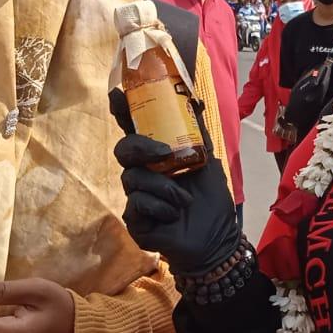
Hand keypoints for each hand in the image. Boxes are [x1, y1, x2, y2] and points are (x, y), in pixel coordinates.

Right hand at [110, 90, 240, 274]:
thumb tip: (195, 99)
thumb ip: (198, 133)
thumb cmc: (210, 200)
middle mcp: (142, 173)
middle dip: (141, 147)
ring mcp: (135, 196)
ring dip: (163, 187)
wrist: (215, 238)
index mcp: (156, 156)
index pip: (134, 129)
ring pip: (132, 178)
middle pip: (123, 149)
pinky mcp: (134, 219)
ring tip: (183, 200)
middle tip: (163, 155)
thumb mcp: (208, 160)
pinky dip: (160, 207)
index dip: (122, 111)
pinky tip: (173, 215)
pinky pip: (137, 204)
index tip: (118, 94)